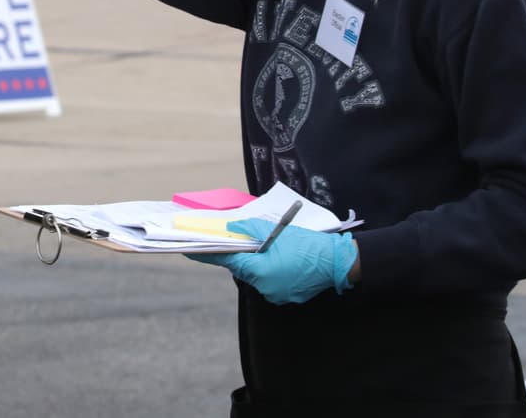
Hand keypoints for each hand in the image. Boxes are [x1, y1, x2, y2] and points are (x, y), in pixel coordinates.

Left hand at [185, 220, 356, 304]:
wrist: (338, 263)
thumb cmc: (308, 246)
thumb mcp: (278, 232)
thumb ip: (251, 230)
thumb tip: (233, 229)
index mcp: (260, 271)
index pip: (227, 261)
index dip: (207, 255)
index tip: (188, 251)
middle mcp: (264, 287)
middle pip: (242, 268)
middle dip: (240, 255)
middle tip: (237, 240)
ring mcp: (276, 294)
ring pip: (256, 275)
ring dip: (258, 262)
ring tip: (270, 247)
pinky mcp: (286, 297)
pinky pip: (270, 282)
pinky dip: (271, 270)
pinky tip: (282, 258)